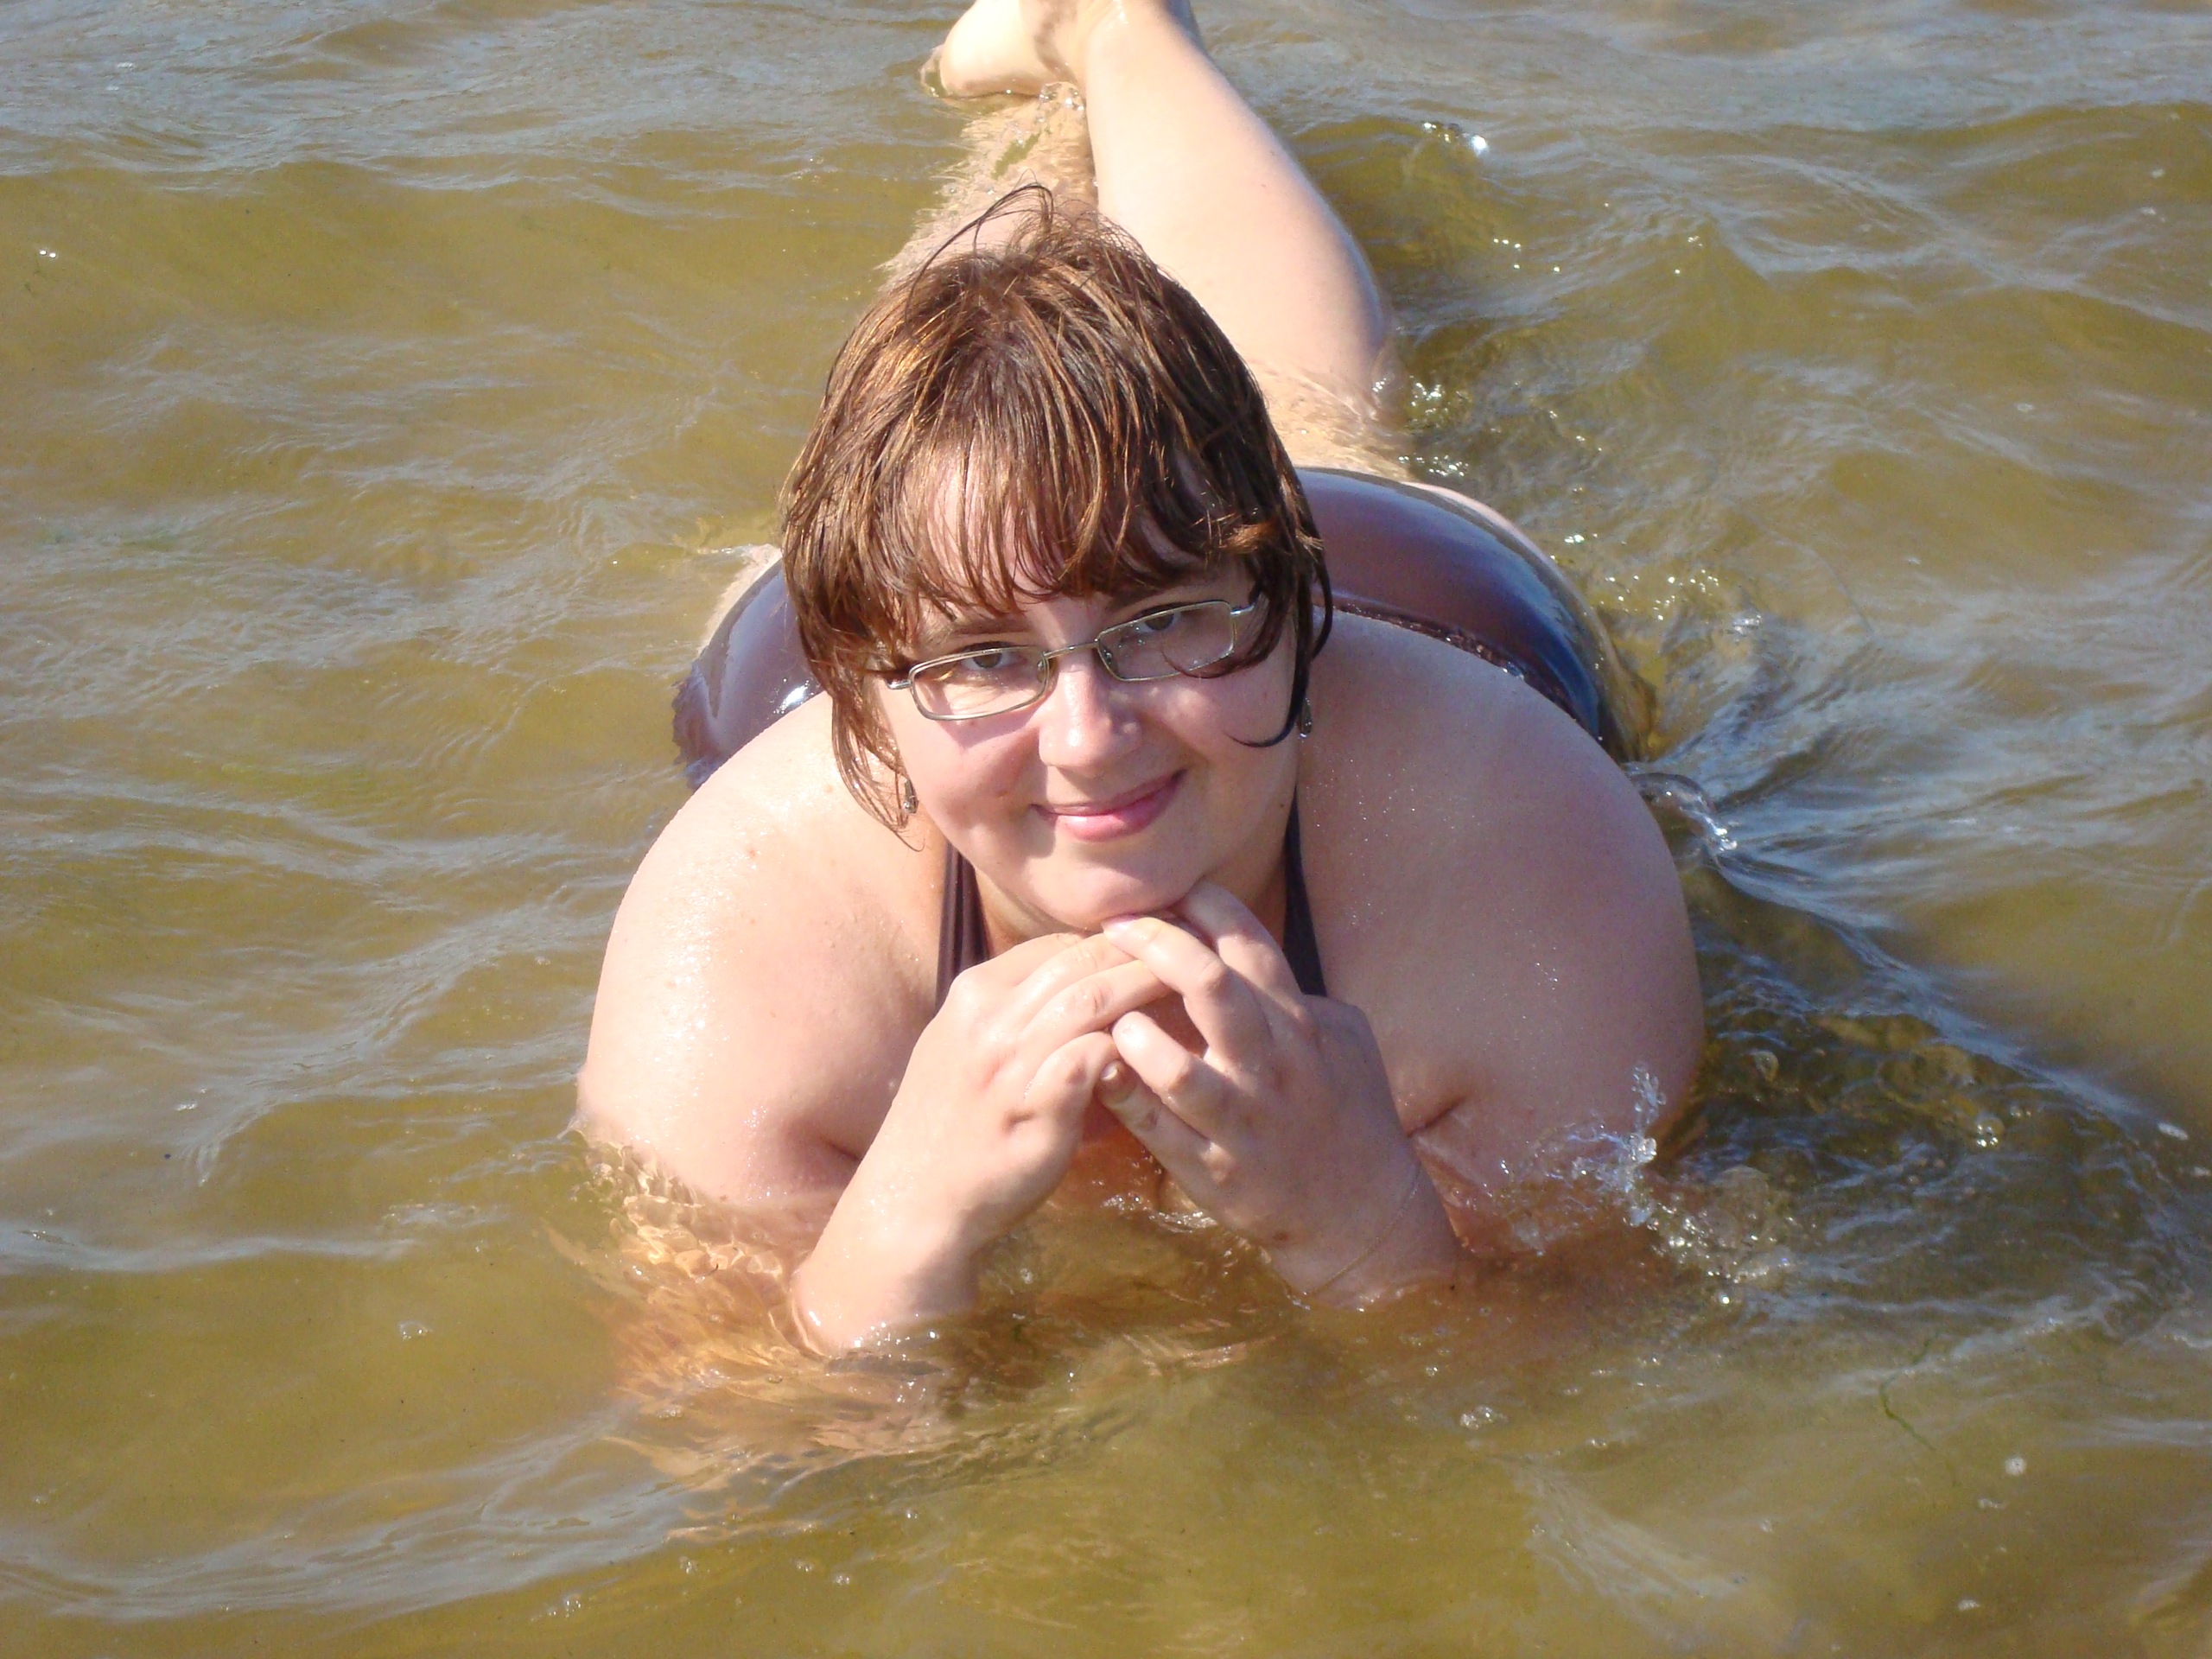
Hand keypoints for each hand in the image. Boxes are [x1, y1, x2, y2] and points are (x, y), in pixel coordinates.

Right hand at [794, 930, 1168, 1348]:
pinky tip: (1166, 1048)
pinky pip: (1092, 1059)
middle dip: (1144, 951)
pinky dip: (1130, 1047)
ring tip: (1196, 987)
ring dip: (1148, 988)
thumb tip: (1073, 978)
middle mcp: (989, 1019)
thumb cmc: (951, 1125)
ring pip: (1092, 1000)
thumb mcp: (964, 1046)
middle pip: (1082, 961)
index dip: (1114, 941)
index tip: (1160, 945)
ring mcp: (1010, 1064)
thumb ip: (1014, 1010)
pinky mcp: (1034, 1110)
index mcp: (975, 995)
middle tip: (1197, 950)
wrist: (913, 1200)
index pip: (1058, 946)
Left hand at [1098, 882, 1461, 1300]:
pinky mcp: (1211, 1168)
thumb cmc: (1352, 1117)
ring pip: (1180, 1067)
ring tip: (1109, 1010)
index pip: (1251, 946)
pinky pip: (1157, 1129)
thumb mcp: (1347, 1043)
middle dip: (1158, 944)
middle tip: (1116, 926)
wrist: (1361, 1216)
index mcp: (1300, 1026)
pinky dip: (1123, 1095)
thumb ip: (1302, 996)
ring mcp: (1240, 1120)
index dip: (1208, 906)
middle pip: (1212, 987)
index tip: (1172, 889)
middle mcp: (1271, 1066)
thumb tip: (1254, 951)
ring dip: (1136, 1029)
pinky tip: (1095, 1068)